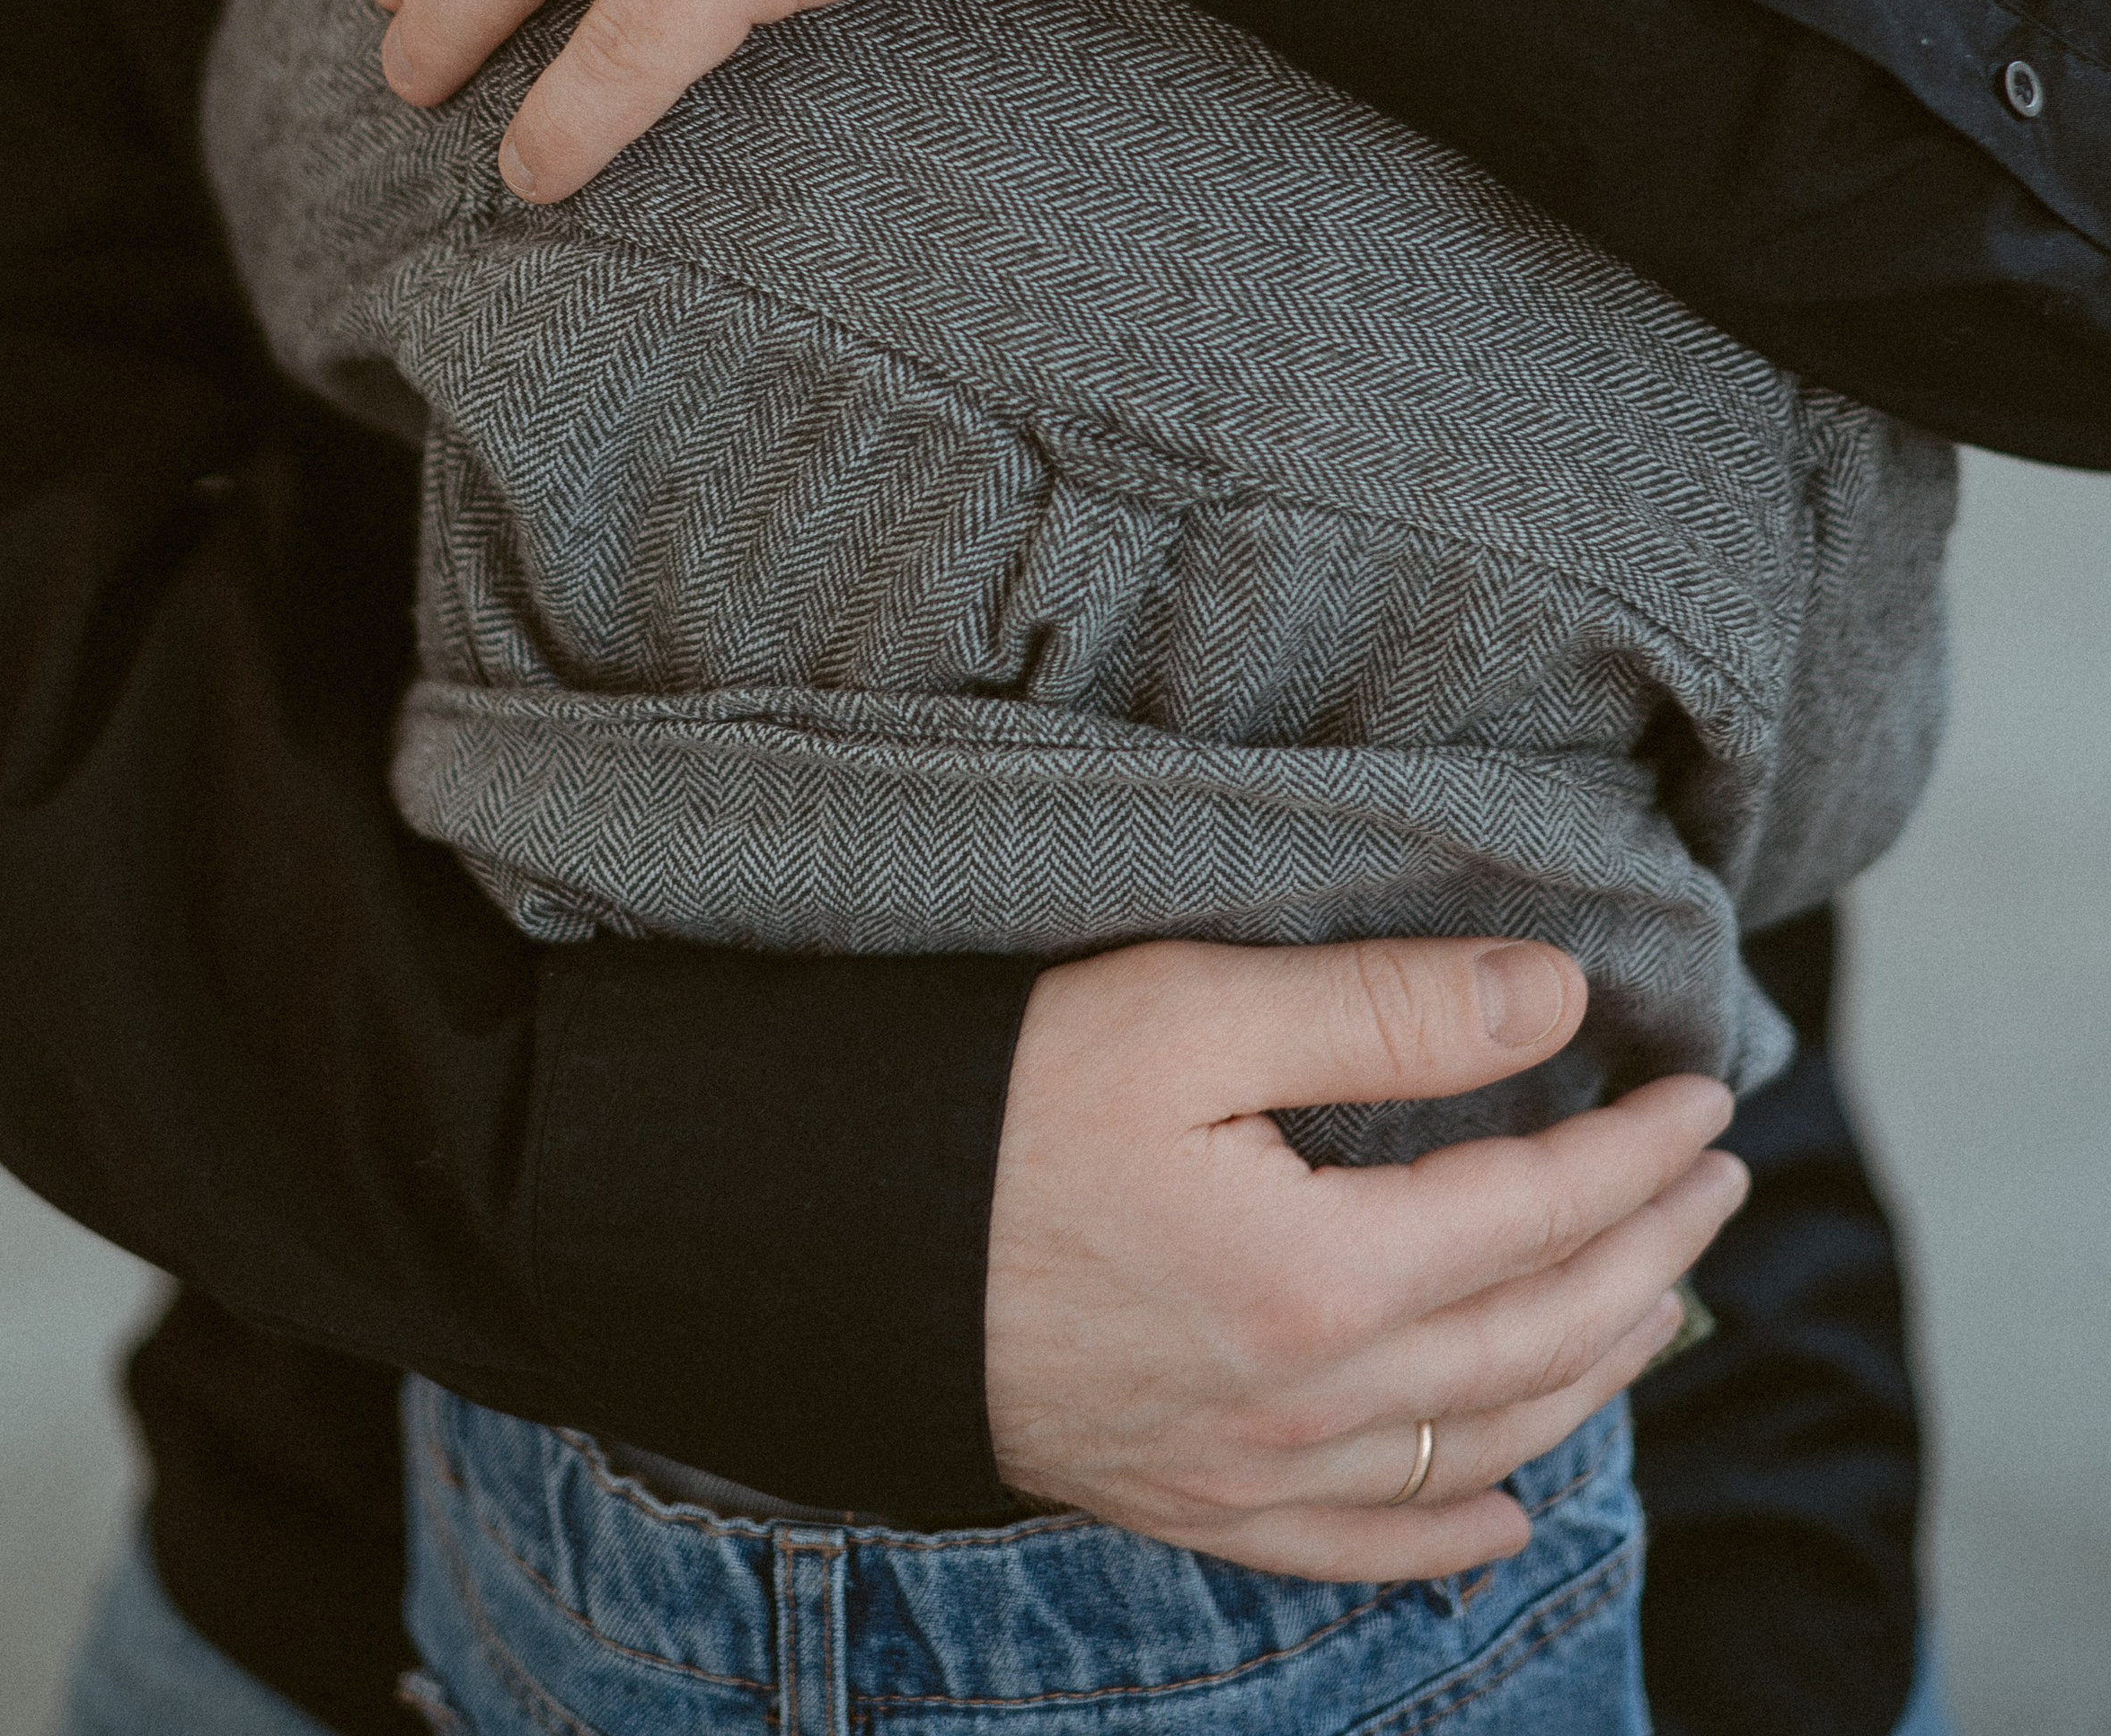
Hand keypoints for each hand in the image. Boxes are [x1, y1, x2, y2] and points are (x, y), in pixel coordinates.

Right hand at [983, 936, 1745, 1581]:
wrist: (829, 1236)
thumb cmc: (1000, 1099)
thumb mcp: (1189, 1012)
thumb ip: (1384, 1009)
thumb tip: (1555, 996)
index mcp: (1321, 1273)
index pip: (1542, 1209)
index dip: (1638, 1149)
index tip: (1708, 1092)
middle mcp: (1307, 1402)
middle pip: (1537, 1335)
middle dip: (1650, 1254)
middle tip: (1716, 1181)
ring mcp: (1249, 1472)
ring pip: (1480, 1445)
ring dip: (1593, 1373)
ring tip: (1658, 1304)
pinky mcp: (1186, 1499)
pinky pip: (1360, 1550)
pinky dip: (1455, 1529)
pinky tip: (1508, 1508)